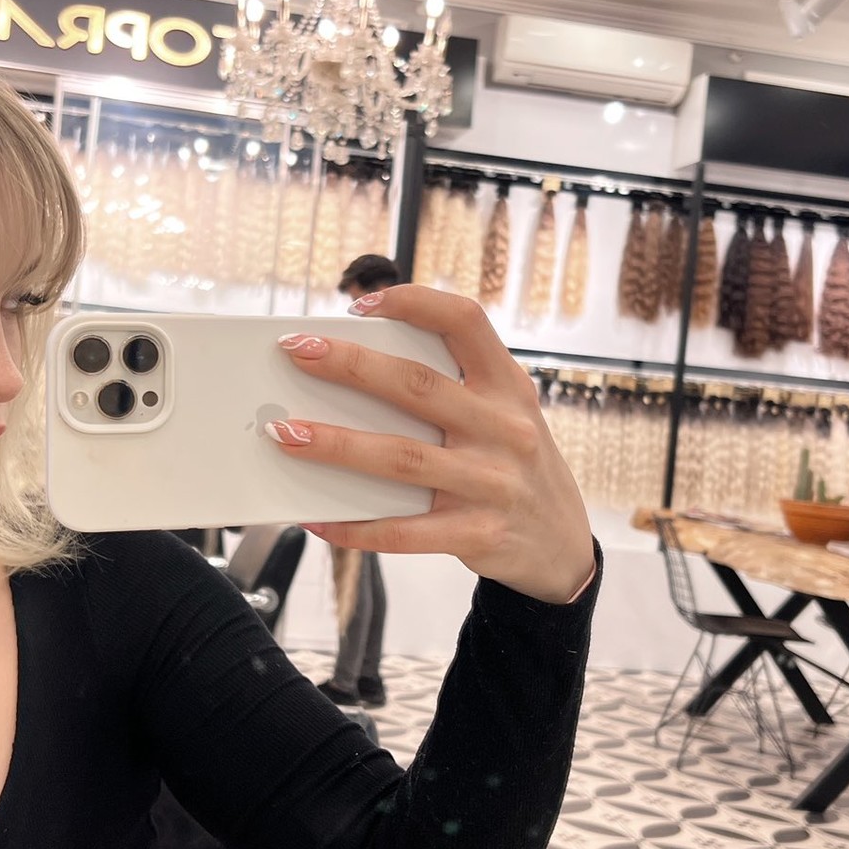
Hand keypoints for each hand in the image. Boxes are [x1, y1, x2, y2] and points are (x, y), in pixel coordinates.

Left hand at [268, 286, 594, 604]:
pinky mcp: (478, 534)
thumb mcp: (505, 415)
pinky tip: (316, 518)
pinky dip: (355, 525)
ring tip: (286, 433)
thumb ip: (452, 391)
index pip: (464, 323)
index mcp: (508, 386)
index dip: (413, 302)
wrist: (561, 546)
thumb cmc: (514, 467)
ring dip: (336, 444)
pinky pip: (404, 532)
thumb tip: (354, 374)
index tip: (360, 303)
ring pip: (401, 458)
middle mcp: (504, 428)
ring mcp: (492, 483)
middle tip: (296, 351)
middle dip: (350, 365)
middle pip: (417, 386)